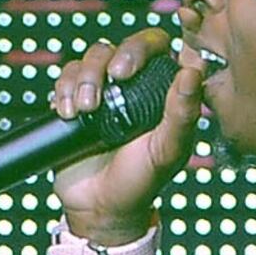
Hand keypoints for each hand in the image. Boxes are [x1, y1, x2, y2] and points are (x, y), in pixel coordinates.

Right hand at [46, 26, 203, 238]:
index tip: (125, 71)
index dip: (139, 47)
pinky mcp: (75, 103)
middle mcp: (132, 86)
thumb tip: (192, 70)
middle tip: (102, 87)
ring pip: (88, 58)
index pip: (154, 45)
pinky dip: (63, 90)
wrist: (99, 209)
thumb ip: (183, 113)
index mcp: (160, 90)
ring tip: (83, 111)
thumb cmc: (141, 182)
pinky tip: (67, 113)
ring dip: (82, 79)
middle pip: (116, 46)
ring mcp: (102, 93)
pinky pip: (65, 78)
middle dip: (102, 63)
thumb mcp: (167, 150)